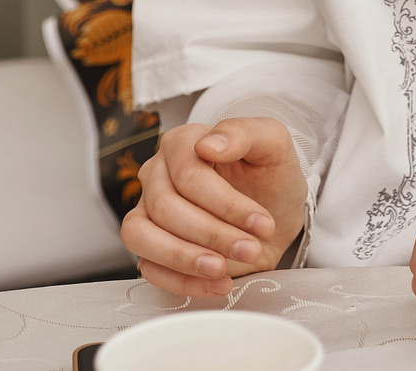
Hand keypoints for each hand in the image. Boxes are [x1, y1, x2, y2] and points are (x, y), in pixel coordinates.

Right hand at [122, 117, 306, 297]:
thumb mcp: (273, 145)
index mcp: (181, 143)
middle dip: (212, 234)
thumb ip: (244, 133)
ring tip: (222, 271)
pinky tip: (218, 283)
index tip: (262, 223)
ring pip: (140, 236)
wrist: (275, 212)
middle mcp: (156, 174)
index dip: (225, 204)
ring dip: (183, 258)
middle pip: (165, 208)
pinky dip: (182, 282)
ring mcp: (148, 211)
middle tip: (250, 249)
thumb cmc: (270, 175)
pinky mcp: (151, 247)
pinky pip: (149, 268)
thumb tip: (207, 144)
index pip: (188, 176)